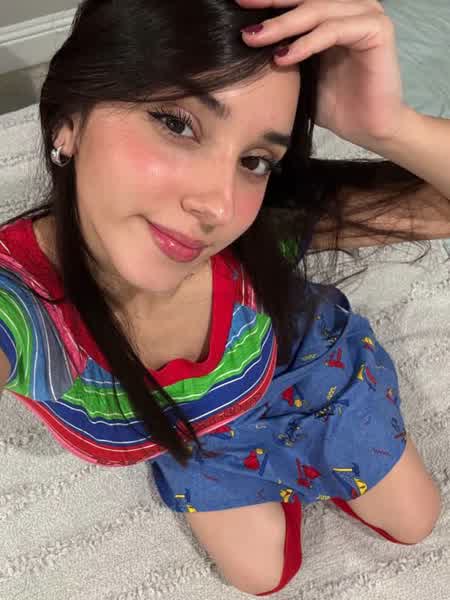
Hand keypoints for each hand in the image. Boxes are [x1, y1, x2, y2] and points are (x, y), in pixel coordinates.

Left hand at [236, 0, 409, 148]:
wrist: (368, 129)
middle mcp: (349, 9)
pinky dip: (308, 43)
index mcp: (331, 16)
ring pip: (317, 10)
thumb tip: (247, 38)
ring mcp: (366, 15)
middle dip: (270, 4)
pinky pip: (334, 30)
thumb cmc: (335, 105)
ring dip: (283, 25)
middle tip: (240, 9)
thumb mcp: (299, 75)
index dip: (267, 1)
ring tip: (255, 39)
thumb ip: (282, 53)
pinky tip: (285, 57)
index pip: (295, 0)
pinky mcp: (378, 29)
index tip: (236, 4)